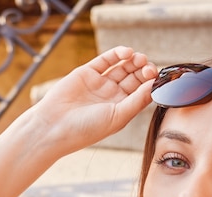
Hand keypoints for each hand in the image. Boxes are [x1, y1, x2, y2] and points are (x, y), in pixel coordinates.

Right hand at [32, 46, 157, 153]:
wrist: (55, 126)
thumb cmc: (87, 129)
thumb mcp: (118, 117)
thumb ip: (137, 100)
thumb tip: (155, 85)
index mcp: (121, 110)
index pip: (142, 92)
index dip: (151, 83)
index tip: (157, 78)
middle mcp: (112, 96)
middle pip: (134, 78)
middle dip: (144, 70)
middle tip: (148, 67)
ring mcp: (100, 84)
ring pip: (122, 68)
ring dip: (133, 61)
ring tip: (139, 58)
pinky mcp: (87, 73)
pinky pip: (105, 60)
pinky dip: (117, 54)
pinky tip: (126, 53)